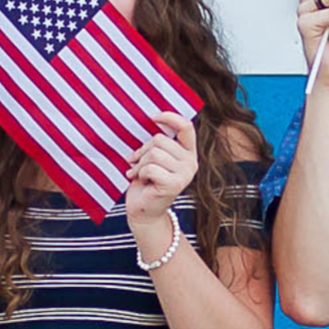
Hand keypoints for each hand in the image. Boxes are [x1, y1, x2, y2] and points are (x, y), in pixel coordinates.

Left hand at [126, 111, 198, 230]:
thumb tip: (150, 120)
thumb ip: (157, 142)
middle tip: (138, 163)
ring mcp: (185, 174)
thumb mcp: (153, 157)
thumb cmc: (146, 181)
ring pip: (154, 153)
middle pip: (161, 139)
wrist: (143, 211)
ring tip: (140, 173)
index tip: (152, 117)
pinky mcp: (175, 185)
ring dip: (140, 163)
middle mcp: (191, 162)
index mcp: (188, 152)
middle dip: (143, 150)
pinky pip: (150, 168)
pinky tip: (142, 181)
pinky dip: (140, 173)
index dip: (169, 117)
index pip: (186, 126)